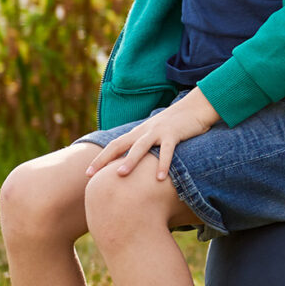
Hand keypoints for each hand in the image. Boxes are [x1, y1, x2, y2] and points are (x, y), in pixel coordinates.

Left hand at [86, 87, 219, 183]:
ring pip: (140, 147)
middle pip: (120, 145)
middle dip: (104, 159)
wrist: (196, 107)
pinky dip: (163, 164)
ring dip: (130, 160)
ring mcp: (158, 131)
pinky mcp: (174, 133)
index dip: (100, 158)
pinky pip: (167, 150)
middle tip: (90, 174)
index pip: (114, 145)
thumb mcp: (158, 135)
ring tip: (120, 175)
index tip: (87, 173)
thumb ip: (147, 147)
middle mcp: (144, 131)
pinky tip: (159, 178)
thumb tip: (138, 166)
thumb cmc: (177, 125)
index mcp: (138, 133)